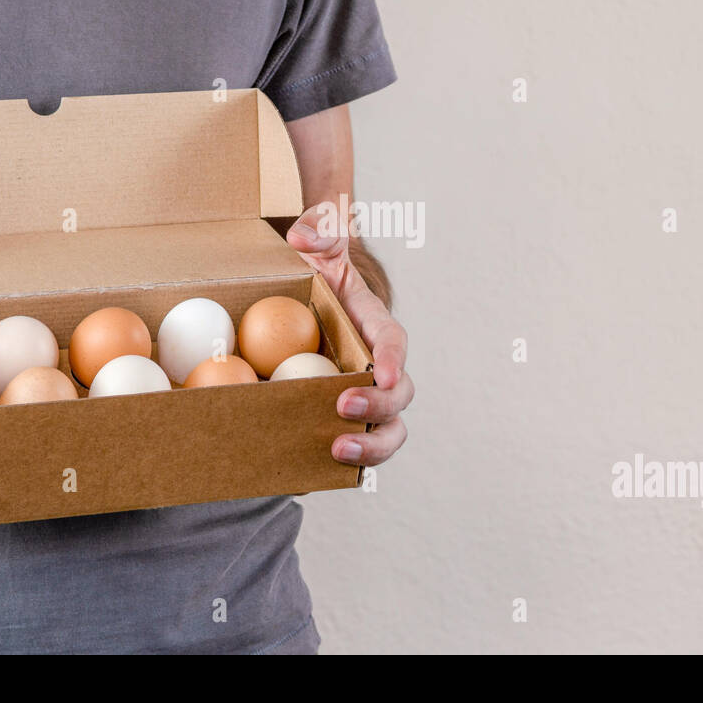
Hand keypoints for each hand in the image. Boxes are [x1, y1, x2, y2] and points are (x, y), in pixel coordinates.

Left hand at [287, 210, 412, 466]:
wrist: (304, 296)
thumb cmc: (316, 265)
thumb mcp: (316, 239)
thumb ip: (316, 229)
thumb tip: (303, 236)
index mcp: (374, 326)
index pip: (393, 342)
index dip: (393, 359)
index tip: (381, 374)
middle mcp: (377, 368)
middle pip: (399, 396)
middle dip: (380, 408)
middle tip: (344, 408)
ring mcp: (362, 397)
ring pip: (387, 431)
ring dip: (372, 448)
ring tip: (339, 452)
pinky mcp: (341, 420)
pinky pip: (354, 445)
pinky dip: (345, 464)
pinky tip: (313, 473)